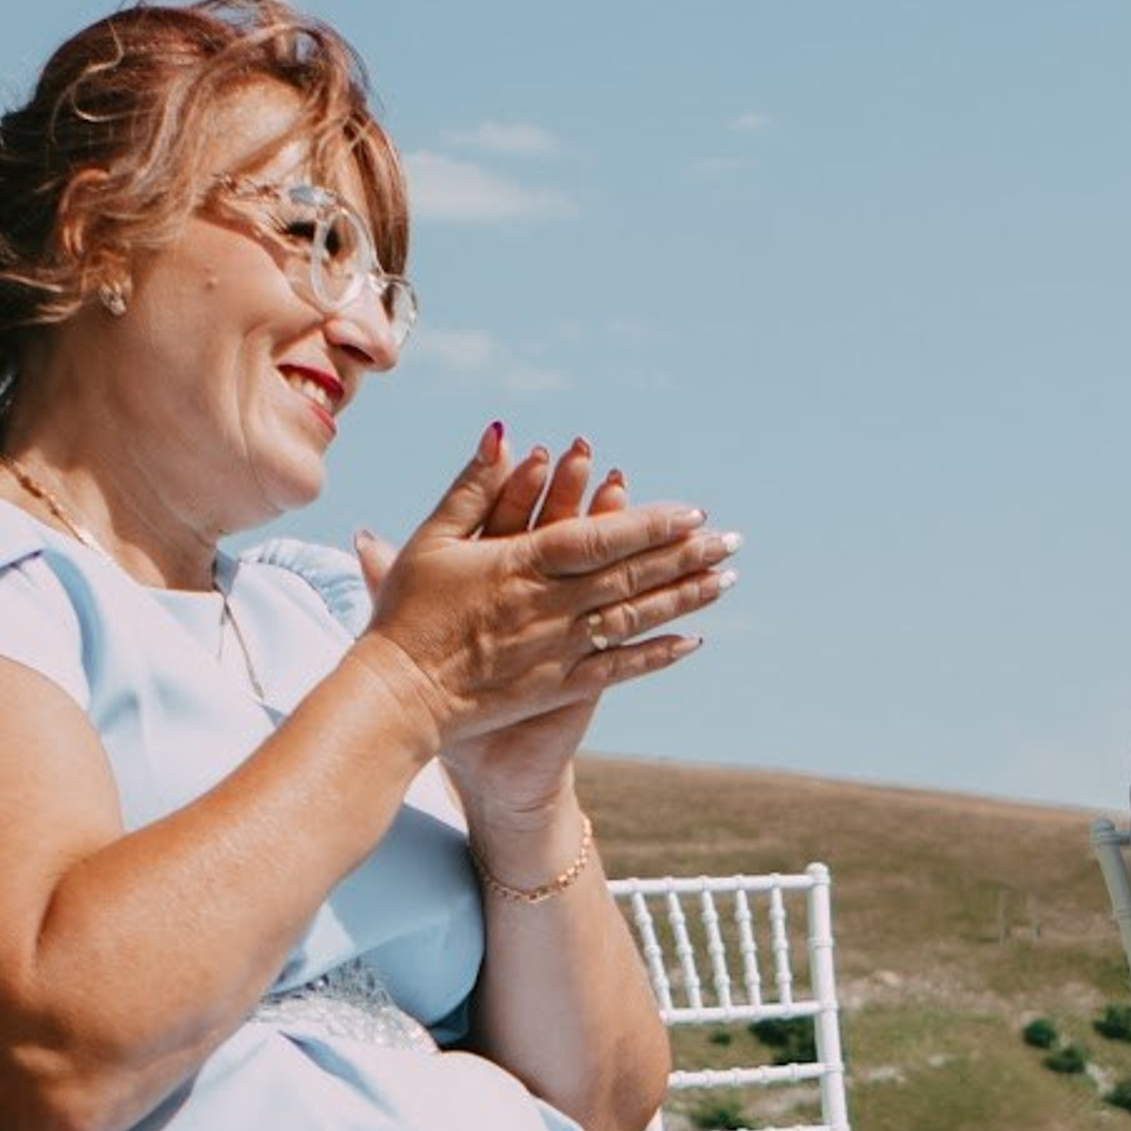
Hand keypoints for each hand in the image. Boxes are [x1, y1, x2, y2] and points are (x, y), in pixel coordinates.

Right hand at [348, 426, 734, 771]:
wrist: (397, 697)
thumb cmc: (406, 614)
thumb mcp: (432, 539)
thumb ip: (472, 487)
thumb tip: (502, 433)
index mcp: (522, 565)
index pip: (600, 538)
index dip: (649, 524)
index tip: (692, 512)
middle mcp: (550, 606)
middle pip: (631, 576)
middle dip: (686, 557)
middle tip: (732, 541)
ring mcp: (558, 650)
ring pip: (635, 619)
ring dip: (684, 599)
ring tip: (726, 581)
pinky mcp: (557, 687)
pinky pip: (618, 669)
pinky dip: (656, 656)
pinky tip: (691, 642)